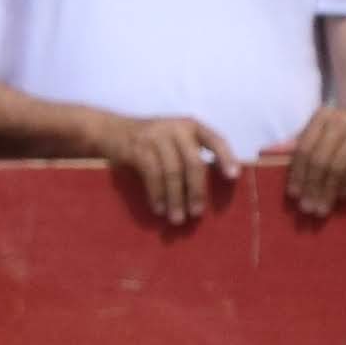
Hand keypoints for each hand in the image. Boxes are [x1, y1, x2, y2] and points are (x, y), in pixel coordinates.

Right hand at [94, 113, 235, 230]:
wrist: (112, 130)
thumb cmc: (152, 142)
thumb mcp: (174, 139)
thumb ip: (192, 153)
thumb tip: (216, 184)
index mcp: (191, 126)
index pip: (215, 139)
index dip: (225, 157)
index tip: (233, 177)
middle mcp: (176, 128)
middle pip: (193, 162)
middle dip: (196, 191)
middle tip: (197, 213)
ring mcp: (155, 137)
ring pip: (172, 172)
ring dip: (175, 199)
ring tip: (177, 218)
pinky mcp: (137, 148)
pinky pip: (152, 175)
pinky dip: (157, 195)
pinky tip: (159, 209)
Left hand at [283, 101, 345, 222]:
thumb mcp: (322, 132)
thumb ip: (297, 143)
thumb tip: (265, 153)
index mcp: (323, 117)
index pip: (304, 148)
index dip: (297, 174)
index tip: (293, 195)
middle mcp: (342, 120)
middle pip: (320, 159)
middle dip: (312, 187)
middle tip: (307, 209)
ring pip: (338, 165)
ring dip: (328, 191)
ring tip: (322, 209)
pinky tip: (342, 197)